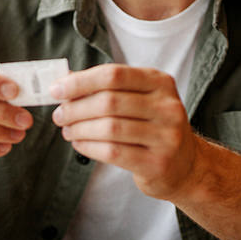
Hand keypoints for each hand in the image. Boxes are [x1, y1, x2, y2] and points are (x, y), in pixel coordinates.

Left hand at [50, 64, 201, 199]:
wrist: (184, 165)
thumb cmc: (152, 126)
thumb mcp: (138, 99)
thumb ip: (106, 88)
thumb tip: (64, 82)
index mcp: (160, 82)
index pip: (113, 74)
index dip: (80, 82)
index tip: (56, 89)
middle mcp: (167, 106)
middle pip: (109, 102)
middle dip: (75, 108)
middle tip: (59, 115)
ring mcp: (166, 136)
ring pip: (109, 128)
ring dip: (79, 129)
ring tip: (67, 130)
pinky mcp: (157, 163)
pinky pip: (113, 152)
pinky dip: (89, 147)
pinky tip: (80, 144)